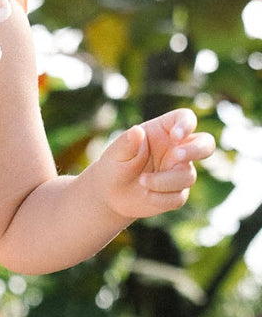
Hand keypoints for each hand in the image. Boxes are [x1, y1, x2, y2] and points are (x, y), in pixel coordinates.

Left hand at [99, 108, 215, 219]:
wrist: (111, 194)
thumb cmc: (114, 165)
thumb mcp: (115, 153)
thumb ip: (126, 143)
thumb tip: (137, 131)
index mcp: (164, 132)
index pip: (185, 118)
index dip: (186, 124)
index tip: (175, 135)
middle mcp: (177, 150)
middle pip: (206, 144)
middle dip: (197, 150)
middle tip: (177, 156)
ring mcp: (180, 171)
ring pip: (188, 175)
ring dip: (164, 181)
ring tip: (142, 182)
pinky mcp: (178, 192)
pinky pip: (178, 196)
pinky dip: (160, 197)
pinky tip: (146, 195)